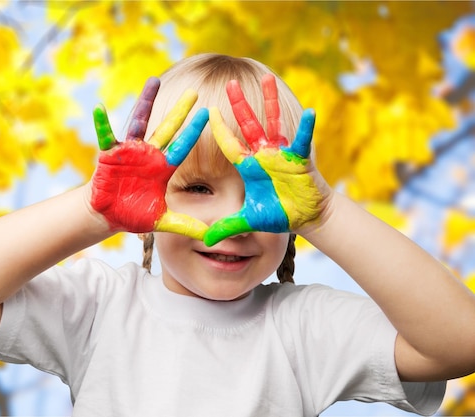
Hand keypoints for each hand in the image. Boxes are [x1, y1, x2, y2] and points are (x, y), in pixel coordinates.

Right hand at [91, 77, 209, 238]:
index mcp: (163, 168)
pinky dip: (102, 123)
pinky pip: (105, 135)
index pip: (182, 146)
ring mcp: (129, 151)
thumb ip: (185, 225)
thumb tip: (210, 236)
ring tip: (153, 81)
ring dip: (146, 102)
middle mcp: (149, 154)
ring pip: (139, 122)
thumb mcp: (162, 221)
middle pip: (167, 128)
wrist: (108, 215)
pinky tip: (99, 108)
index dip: (194, 132)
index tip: (208, 113)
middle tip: (193, 92)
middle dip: (179, 111)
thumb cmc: (134, 215)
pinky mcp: (110, 153)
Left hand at [204, 74, 326, 246]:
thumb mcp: (250, 221)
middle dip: (240, 104)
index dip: (220, 128)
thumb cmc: (279, 214)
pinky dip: (306, 126)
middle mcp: (263, 155)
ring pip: (274, 122)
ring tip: (268, 77)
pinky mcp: (300, 159)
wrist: (306, 218)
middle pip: (248, 124)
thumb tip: (204, 242)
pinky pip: (302, 140)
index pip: (230, 144)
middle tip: (231, 82)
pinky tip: (310, 111)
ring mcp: (282, 153)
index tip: (208, 110)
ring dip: (270, 101)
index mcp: (249, 166)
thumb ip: (227, 227)